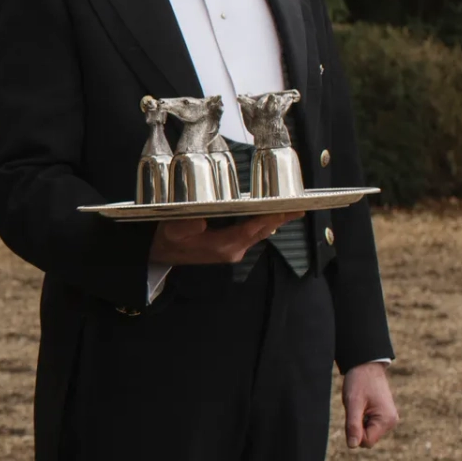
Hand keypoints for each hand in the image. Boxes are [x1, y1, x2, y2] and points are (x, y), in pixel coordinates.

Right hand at [148, 211, 306, 264]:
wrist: (162, 254)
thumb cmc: (169, 239)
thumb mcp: (172, 229)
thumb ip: (186, 224)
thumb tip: (200, 218)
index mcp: (223, 245)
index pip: (252, 228)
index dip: (270, 217)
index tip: (287, 208)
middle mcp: (234, 250)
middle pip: (262, 231)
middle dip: (280, 218)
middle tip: (299, 206)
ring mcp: (234, 251)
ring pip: (260, 233)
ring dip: (275, 221)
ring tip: (292, 209)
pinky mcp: (233, 248)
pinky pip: (254, 234)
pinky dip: (264, 223)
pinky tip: (272, 214)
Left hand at [342, 362, 399, 447]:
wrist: (366, 366)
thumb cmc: (359, 382)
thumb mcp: (353, 403)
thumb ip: (353, 425)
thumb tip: (352, 446)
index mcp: (386, 421)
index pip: (367, 442)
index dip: (355, 432)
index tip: (352, 415)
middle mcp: (391, 422)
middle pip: (368, 439)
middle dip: (357, 427)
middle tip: (355, 408)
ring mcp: (389, 419)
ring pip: (368, 432)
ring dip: (359, 422)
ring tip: (360, 405)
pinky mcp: (384, 416)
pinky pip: (369, 425)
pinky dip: (362, 418)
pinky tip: (363, 405)